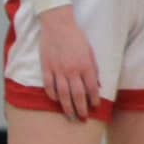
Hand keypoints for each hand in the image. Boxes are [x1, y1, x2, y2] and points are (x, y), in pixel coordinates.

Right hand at [37, 6, 99, 121]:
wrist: (58, 24)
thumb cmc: (76, 36)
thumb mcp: (90, 51)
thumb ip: (94, 69)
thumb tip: (98, 85)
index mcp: (85, 65)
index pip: (91, 88)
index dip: (94, 100)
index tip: (95, 107)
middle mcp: (72, 70)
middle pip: (77, 95)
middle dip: (81, 109)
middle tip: (83, 119)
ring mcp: (58, 70)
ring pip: (63, 94)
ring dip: (67, 107)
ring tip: (70, 116)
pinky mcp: (46, 67)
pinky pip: (49, 85)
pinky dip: (52, 95)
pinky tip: (56, 100)